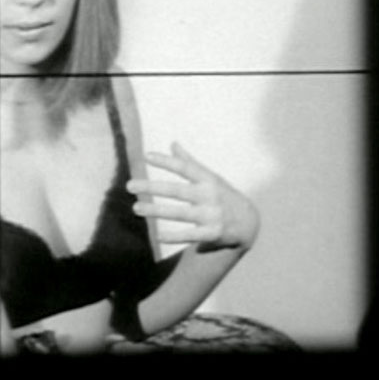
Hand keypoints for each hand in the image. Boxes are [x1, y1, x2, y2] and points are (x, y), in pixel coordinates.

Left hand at [126, 141, 258, 251]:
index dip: (166, 161)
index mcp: (208, 179)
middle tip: (129, 185)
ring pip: (180, 213)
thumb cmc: (223, 195)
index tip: (145, 156)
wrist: (249, 223)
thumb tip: (173, 143)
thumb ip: (190, 162)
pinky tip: (157, 235)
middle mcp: (210, 196)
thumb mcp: (211, 177)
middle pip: (178, 191)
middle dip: (153, 187)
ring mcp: (213, 215)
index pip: (185, 168)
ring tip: (136, 208)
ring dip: (157, 210)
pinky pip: (191, 235)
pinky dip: (175, 236)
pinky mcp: (214, 234)